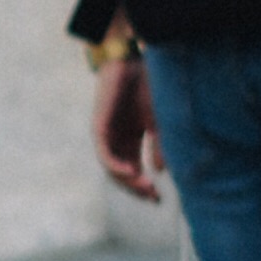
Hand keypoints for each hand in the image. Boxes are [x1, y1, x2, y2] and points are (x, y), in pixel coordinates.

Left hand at [93, 54, 162, 199]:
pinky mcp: (99, 128)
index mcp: (130, 139)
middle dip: (138, 188)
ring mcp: (107, 135)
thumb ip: (159, 146)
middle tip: (154, 197)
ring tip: (145, 186)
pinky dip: (116, 165)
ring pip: (112, 168)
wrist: (133, 62)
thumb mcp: (159, 122)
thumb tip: (160, 171)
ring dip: (128, 180)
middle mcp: (117, 140)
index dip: (145, 186)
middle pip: (123, 174)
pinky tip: (131, 171)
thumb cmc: (148, 87)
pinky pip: (104, 154)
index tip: (160, 198)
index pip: (135, 170)